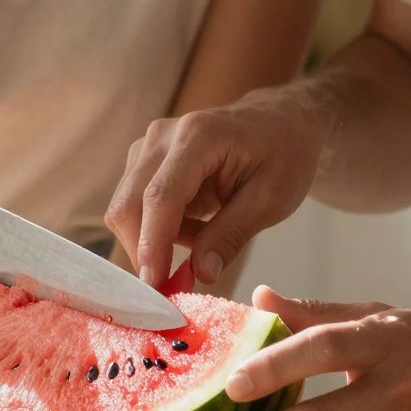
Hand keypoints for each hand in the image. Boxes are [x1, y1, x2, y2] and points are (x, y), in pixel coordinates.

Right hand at [106, 94, 325, 289]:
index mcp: (198, 136)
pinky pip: (137, 206)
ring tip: (205, 240)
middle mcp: (163, 136)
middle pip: (129, 204)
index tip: (155, 287)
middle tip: (174, 287)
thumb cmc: (284, 155)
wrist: (280, 123)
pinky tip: (196, 226)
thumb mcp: (271, 199)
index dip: (152, 245)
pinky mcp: (145, 160)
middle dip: (144, 251)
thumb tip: (201, 274)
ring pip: (127, 208)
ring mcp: (149, 146)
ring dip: (154, 240)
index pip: (160, 196)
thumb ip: (231, 235)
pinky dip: (159, 229)